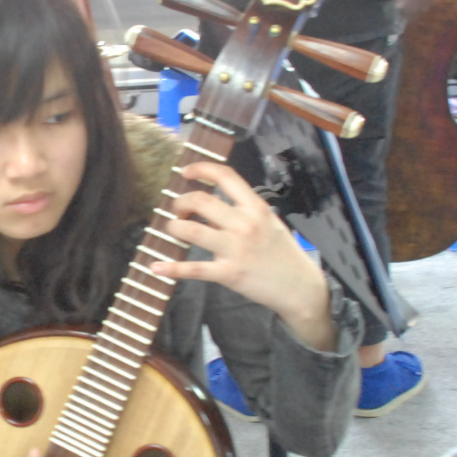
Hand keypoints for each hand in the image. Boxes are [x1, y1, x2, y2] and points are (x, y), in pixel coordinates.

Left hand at [151, 161, 335, 351]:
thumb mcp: (270, 222)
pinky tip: (156, 267)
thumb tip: (213, 202)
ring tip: (174, 229)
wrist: (300, 287)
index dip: (201, 169)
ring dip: (174, 227)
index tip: (186, 172)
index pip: (226, 176)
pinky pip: (193, 269)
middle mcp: (244, 224)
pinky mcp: (228, 273)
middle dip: (181, 202)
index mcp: (256, 208)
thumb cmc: (283, 253)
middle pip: (201, 201)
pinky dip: (171, 268)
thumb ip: (245, 210)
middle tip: (179, 210)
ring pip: (190, 230)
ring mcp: (235, 249)